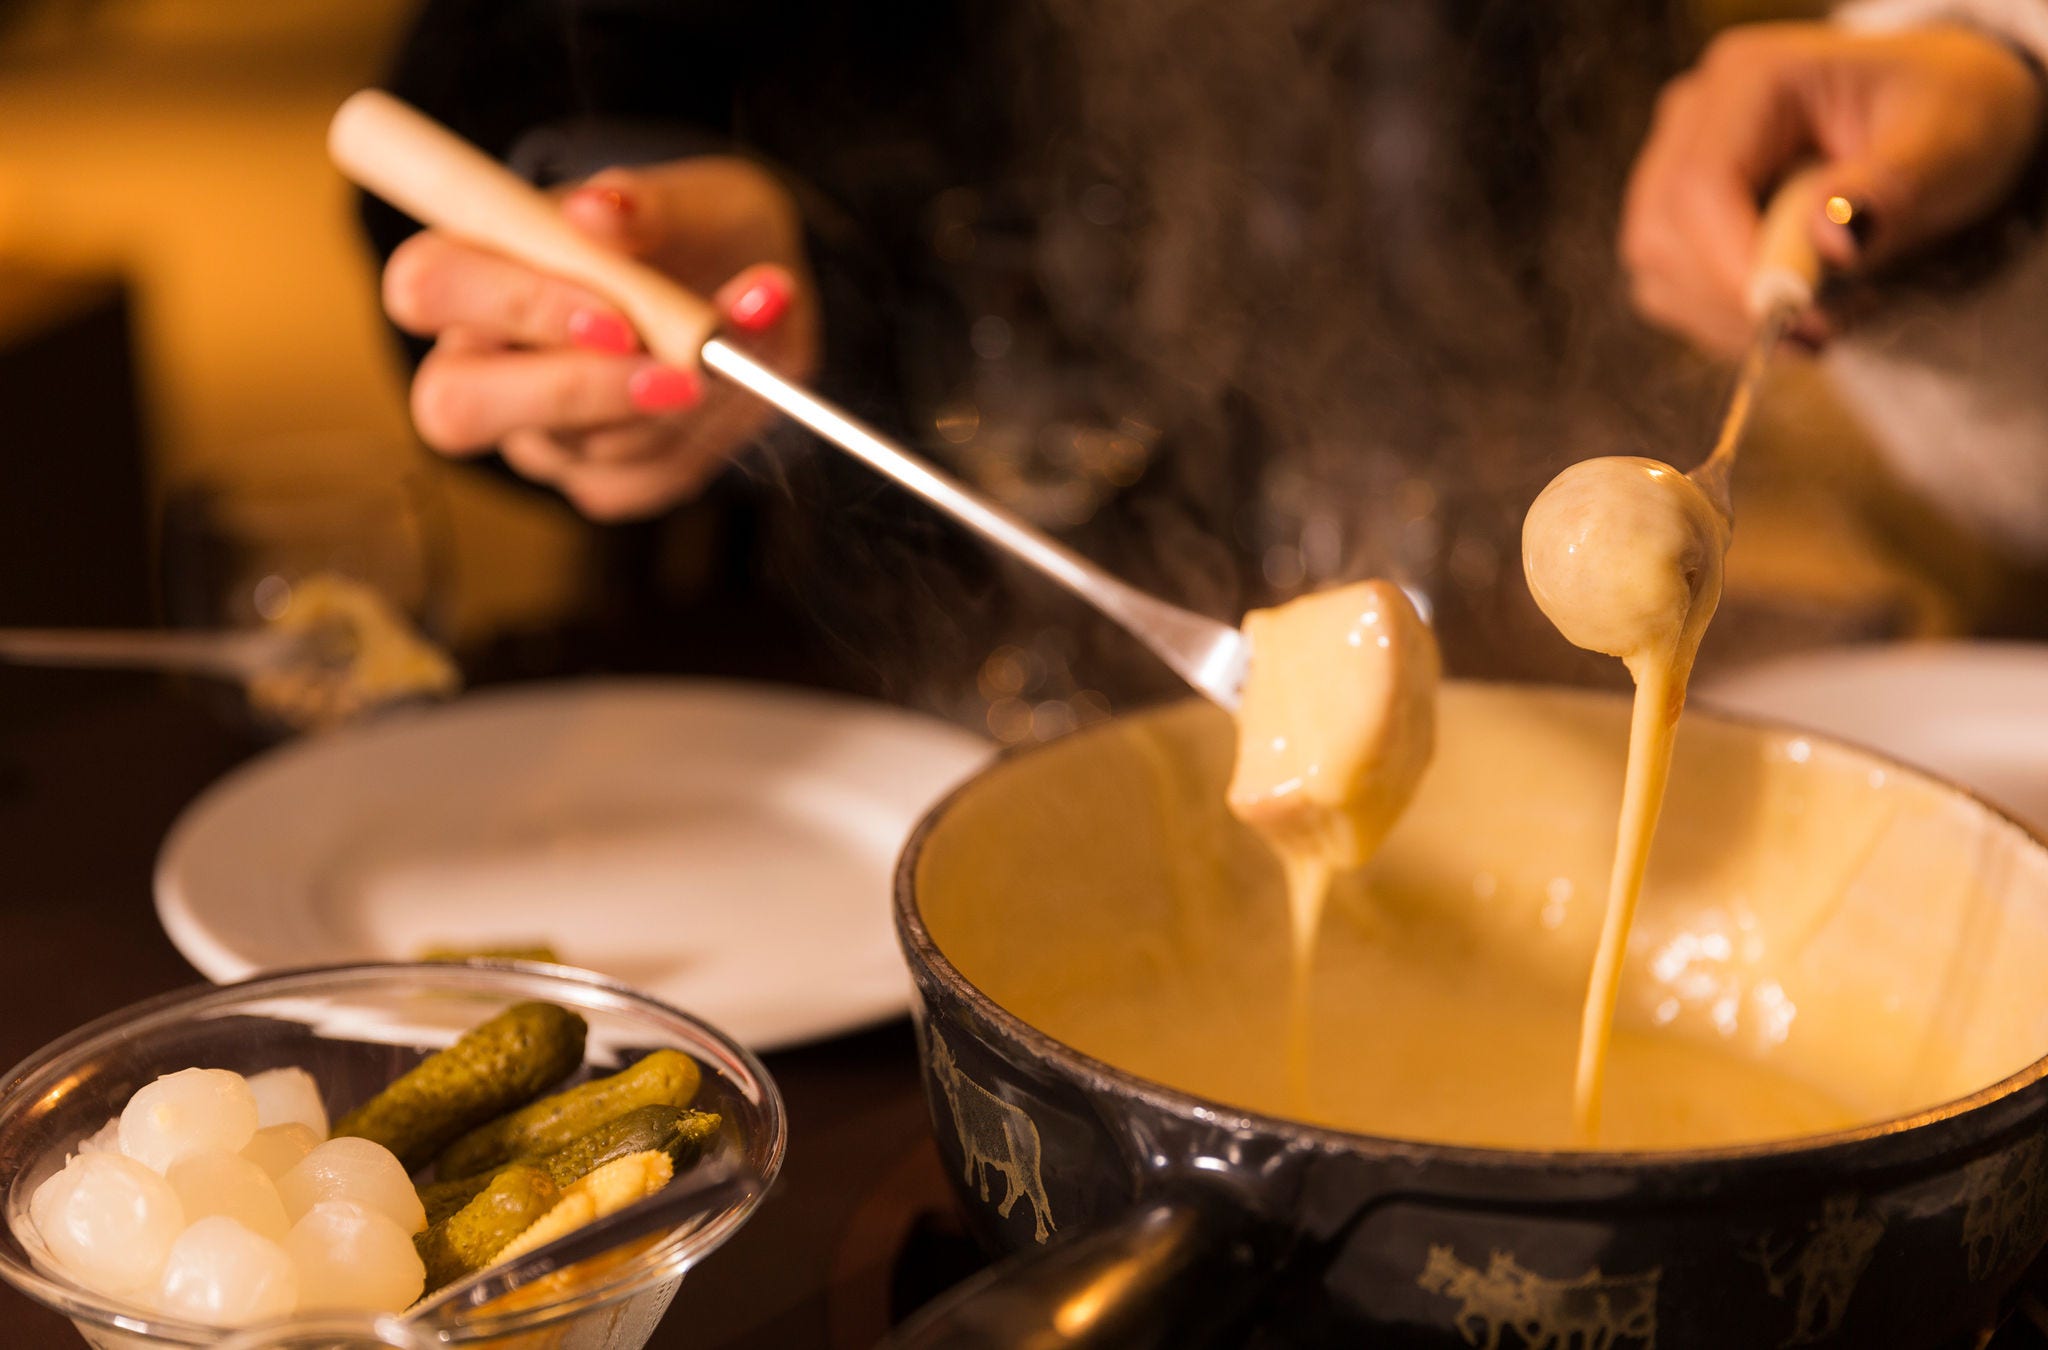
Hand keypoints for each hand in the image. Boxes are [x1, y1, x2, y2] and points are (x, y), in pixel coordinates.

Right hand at [383, 156, 818, 519]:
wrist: (762, 294)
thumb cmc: (701, 233)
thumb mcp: (697, 199)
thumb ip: (648, 204)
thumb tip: (599, 210)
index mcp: (478, 266)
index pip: (427, 287)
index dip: (512, 307)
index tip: (618, 317)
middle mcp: (487, 360)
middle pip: (454, 406)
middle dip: (576, 392)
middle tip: (680, 377)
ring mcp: (538, 433)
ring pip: (578, 448)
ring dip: (674, 407)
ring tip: (737, 355)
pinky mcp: (600, 480)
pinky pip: (639, 482)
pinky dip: (705, 437)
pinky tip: (737, 390)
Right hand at [1621, 22, 2044, 356]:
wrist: (1936, 117)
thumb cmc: (1943, 115)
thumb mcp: (1944, 143)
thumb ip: (1888, 190)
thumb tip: (1830, 244)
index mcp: (1749, 81)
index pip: (1699, 187)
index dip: (1732, 267)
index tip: (1795, 317)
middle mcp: (1693, 119)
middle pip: (1659, 235)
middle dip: (1732, 302)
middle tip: (1822, 331)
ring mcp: (1673, 168)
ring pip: (1657, 272)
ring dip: (1731, 320)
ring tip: (1826, 318)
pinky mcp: (1676, 219)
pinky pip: (1671, 291)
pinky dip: (1726, 321)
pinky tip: (1796, 311)